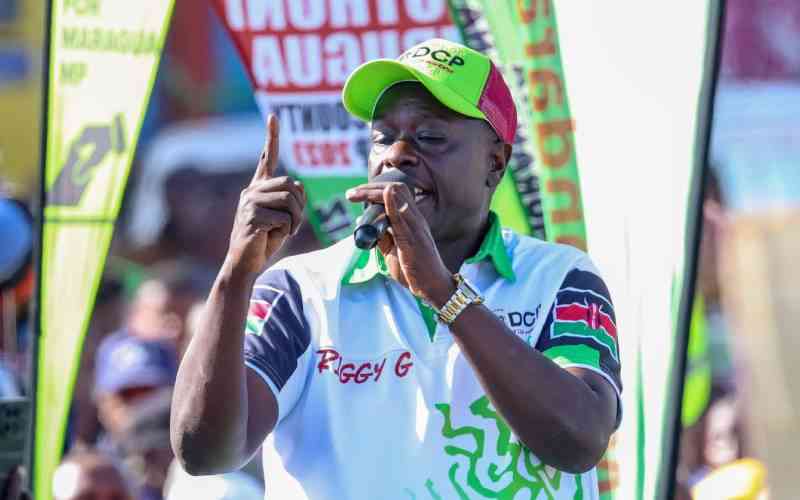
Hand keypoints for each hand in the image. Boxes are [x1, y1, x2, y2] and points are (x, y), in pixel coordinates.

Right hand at [226, 114, 305, 278]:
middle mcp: (252, 190)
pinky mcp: (251, 217)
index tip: (273, 116)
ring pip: (290, 201)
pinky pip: (283, 218)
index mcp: (259, 188)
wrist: (245, 263)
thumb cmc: (265, 240)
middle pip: (292, 185)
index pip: (267, 158)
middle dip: (300, 207)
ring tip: (284, 232)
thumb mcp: (281, 217)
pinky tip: (272, 238)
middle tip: (292, 225)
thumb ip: (290, 200)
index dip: (271, 137)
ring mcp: (249, 203)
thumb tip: (298, 186)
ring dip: (295, 221)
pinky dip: (286, 231)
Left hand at [346, 182, 452, 306]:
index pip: (397, 193)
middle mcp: (416, 219)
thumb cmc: (414, 270)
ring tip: (354, 195)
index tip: (357, 193)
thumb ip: (382, 237)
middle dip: (370, 188)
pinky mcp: (412, 239)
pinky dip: (392, 204)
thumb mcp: (393, 250)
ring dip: (373, 194)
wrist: (432, 285)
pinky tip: (385, 194)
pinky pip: (401, 218)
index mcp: (412, 220)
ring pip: (397, 199)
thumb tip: (366, 225)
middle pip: (396, 190)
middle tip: (351, 194)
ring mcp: (415, 227)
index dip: (376, 189)